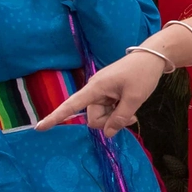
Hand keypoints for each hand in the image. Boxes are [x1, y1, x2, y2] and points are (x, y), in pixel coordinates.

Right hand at [36, 39, 168, 136]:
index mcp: (95, 88)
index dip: (56, 117)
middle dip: (109, 122)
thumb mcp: (135, 98)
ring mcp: (101, 91)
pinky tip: (130, 108)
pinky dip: (117, 112)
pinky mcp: (108, 92)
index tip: (39, 127)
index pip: (71, 105)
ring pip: (101, 116)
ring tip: (133, 110)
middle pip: (93, 117)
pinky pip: (108, 109)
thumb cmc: (142, 74)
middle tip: (130, 117)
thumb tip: (108, 134)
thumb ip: (120, 118)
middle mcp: (94, 89)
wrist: (152, 57)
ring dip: (116, 118)